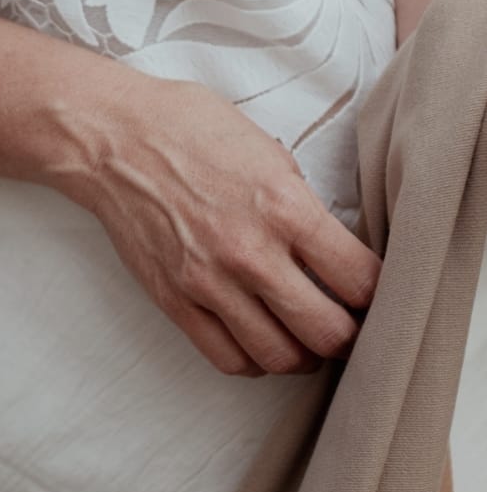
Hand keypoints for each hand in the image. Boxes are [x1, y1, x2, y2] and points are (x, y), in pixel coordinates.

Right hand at [66, 70, 381, 377]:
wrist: (112, 138)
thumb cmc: (187, 129)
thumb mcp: (266, 150)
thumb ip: (301, 202)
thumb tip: (329, 246)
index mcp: (284, 206)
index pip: (360, 280)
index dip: (379, 293)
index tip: (374, 292)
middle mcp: (250, 251)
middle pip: (328, 332)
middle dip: (350, 335)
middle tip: (349, 325)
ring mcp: (209, 282)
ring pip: (281, 357)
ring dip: (304, 355)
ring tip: (306, 338)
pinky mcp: (175, 300)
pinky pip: (227, 358)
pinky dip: (254, 361)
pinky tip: (260, 341)